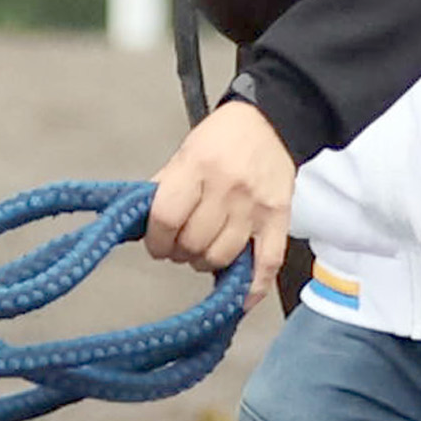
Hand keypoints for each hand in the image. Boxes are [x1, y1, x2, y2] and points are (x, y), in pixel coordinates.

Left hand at [143, 97, 298, 299]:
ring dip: (206, 263)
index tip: (156, 243)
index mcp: (198, 167)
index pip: (166, 219)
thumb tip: (142, 224)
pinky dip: (251, 288)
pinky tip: (240, 299)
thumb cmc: (225, 136)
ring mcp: (255, 207)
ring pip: (221, 257)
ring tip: (205, 251)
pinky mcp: (279, 220)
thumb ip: (165, 187)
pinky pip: (266, 264)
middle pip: (193, 243)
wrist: (272, 120)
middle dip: (180, 251)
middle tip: (181, 244)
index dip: (156, 240)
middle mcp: (227, 189)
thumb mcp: (185, 152)